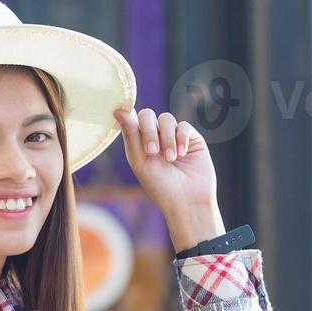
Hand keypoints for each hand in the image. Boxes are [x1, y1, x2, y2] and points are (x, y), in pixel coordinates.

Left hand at [112, 107, 219, 226]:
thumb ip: (131, 135)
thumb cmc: (160, 186)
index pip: (131, 119)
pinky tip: (182, 153)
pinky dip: (181, 138)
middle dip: (149, 131)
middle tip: (152, 151)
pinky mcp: (192, 139)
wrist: (187, 201)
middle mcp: (156, 137)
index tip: (124, 112)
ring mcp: (174, 137)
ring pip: (166, 119)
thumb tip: (119, 110)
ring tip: (171, 159)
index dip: (129, 115)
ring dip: (167, 139)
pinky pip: (184, 126)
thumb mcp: (140, 161)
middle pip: (147, 116)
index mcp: (139, 143)